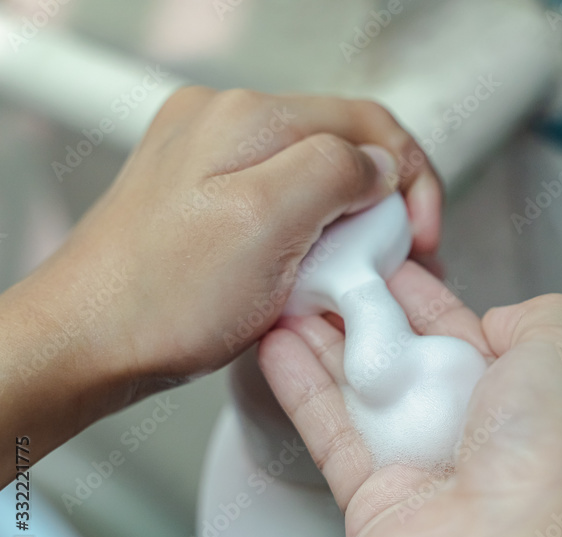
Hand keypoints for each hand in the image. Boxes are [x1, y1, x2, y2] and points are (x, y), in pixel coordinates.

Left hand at [0, 87, 440, 482]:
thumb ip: (335, 172)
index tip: (423, 234)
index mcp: (248, 118)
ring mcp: (210, 157)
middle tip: (397, 258)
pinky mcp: (203, 195)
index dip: (412, 178)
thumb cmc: (162, 298)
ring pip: (314, 175)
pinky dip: (310, 233)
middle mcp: (226, 123)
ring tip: (352, 272)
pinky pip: (280, 200)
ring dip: (349, 221)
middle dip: (383, 202)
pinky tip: (307, 270)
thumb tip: (380, 163)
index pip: (368, 122)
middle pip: (343, 146)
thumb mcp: (268, 223)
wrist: (86, 342)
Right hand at [258, 261, 561, 536]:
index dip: (447, 301)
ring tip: (300, 293)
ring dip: (333, 340)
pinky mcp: (381, 497)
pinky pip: (334, 428)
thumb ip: (546, 317)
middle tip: (345, 268)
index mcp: (555, 413)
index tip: (408, 266)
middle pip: (425, 359)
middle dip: (383, 312)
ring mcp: (437, 470)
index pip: (495, 342)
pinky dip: (304, 385)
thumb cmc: (552, 468)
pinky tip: (278, 344)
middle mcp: (496, 444)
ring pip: (374, 390)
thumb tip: (500, 321)